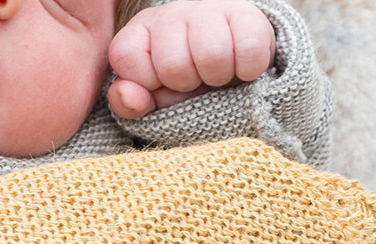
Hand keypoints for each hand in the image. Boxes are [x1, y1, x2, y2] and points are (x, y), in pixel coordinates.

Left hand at [107, 0, 276, 119]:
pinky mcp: (246, 15)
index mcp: (139, 33)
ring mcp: (208, 9)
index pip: (126, 56)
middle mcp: (170, 14)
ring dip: (217, 78)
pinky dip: (247, 70)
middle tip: (194, 81)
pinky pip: (249, 51)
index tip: (160, 85)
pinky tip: (239, 69)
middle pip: (173, 65)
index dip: (146, 82)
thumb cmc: (181, 91)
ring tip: (215, 75)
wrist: (229, 77)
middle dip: (185, 84)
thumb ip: (129, 102)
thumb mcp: (151, 103)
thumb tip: (125, 93)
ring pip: (213, 56)